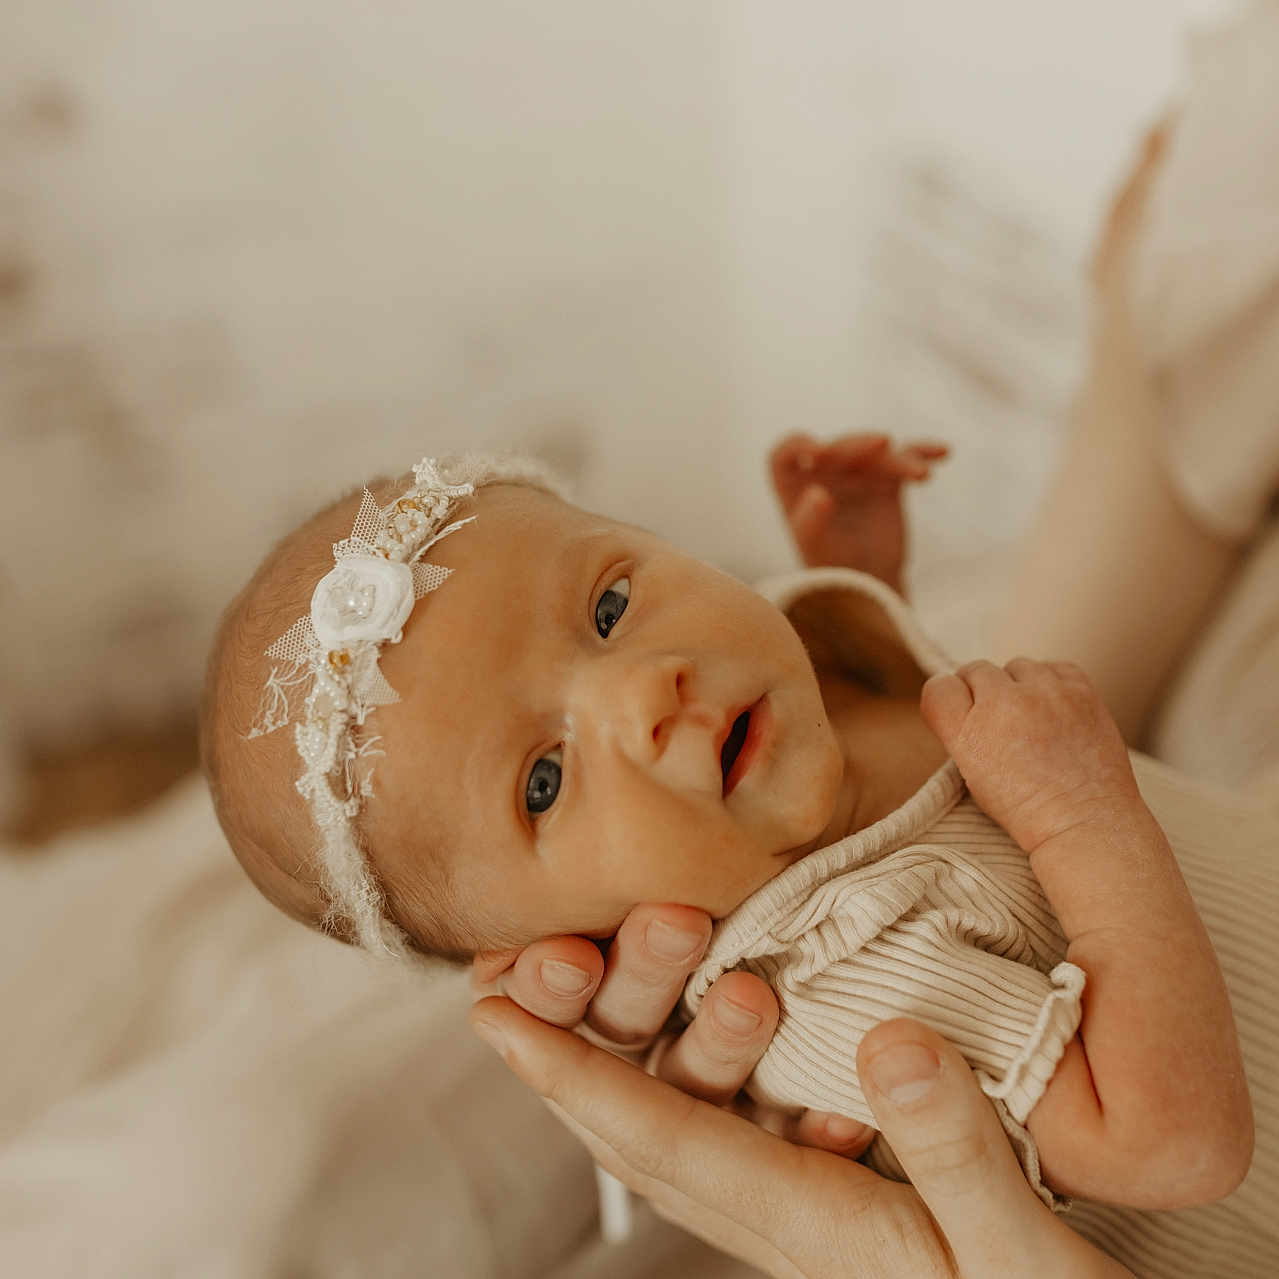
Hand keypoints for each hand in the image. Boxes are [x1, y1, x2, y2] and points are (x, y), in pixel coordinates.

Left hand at [469, 1003, 1133, 1278]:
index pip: (666, 1141)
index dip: (574, 1075)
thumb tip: (887, 1042)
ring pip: (675, 1149)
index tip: (497, 1019)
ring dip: (611, 1080)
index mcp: (818, 1227)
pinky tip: (689, 1061)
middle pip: (644, 1147)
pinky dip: (676, 1099)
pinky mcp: (834, 1215)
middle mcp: (789, 1229)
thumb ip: (956, 1149)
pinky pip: (724, 1151)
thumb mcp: (1021, 1245)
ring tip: (571, 1018)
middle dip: (563, 1074)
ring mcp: (806, 1227)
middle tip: (502, 1005)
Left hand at [769, 432, 948, 590]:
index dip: (796, 445)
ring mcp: (856, 475)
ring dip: (900, 458)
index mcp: (794, 487)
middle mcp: (823, 474)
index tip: (815, 451)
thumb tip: (818, 494)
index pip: (784, 455)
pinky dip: (922, 453)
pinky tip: (941, 452)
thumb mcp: (815, 549)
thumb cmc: (831, 568)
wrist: (868, 586)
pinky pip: (905, 459)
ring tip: (919, 474)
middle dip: (859, 443)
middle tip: (881, 442)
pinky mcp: (886, 481)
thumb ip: (811, 522)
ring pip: (877, 453)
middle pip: (838, 447)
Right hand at [921, 658, 1140, 852]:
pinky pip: (1054, 666)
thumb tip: (968, 696)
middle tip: (998, 722)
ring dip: (1017, 685)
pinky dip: (1051, 683)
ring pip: (1015, 667)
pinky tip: (1054, 708)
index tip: (961, 713)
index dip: (949, 699)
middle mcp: (1004, 703)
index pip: (939, 686)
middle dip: (982, 693)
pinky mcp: (1080, 691)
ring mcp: (1045, 693)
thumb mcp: (971, 773)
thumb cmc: (1026, 807)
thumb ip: (961, 729)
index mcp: (968, 731)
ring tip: (1030, 718)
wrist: (1084, 822)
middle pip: (975, 670)